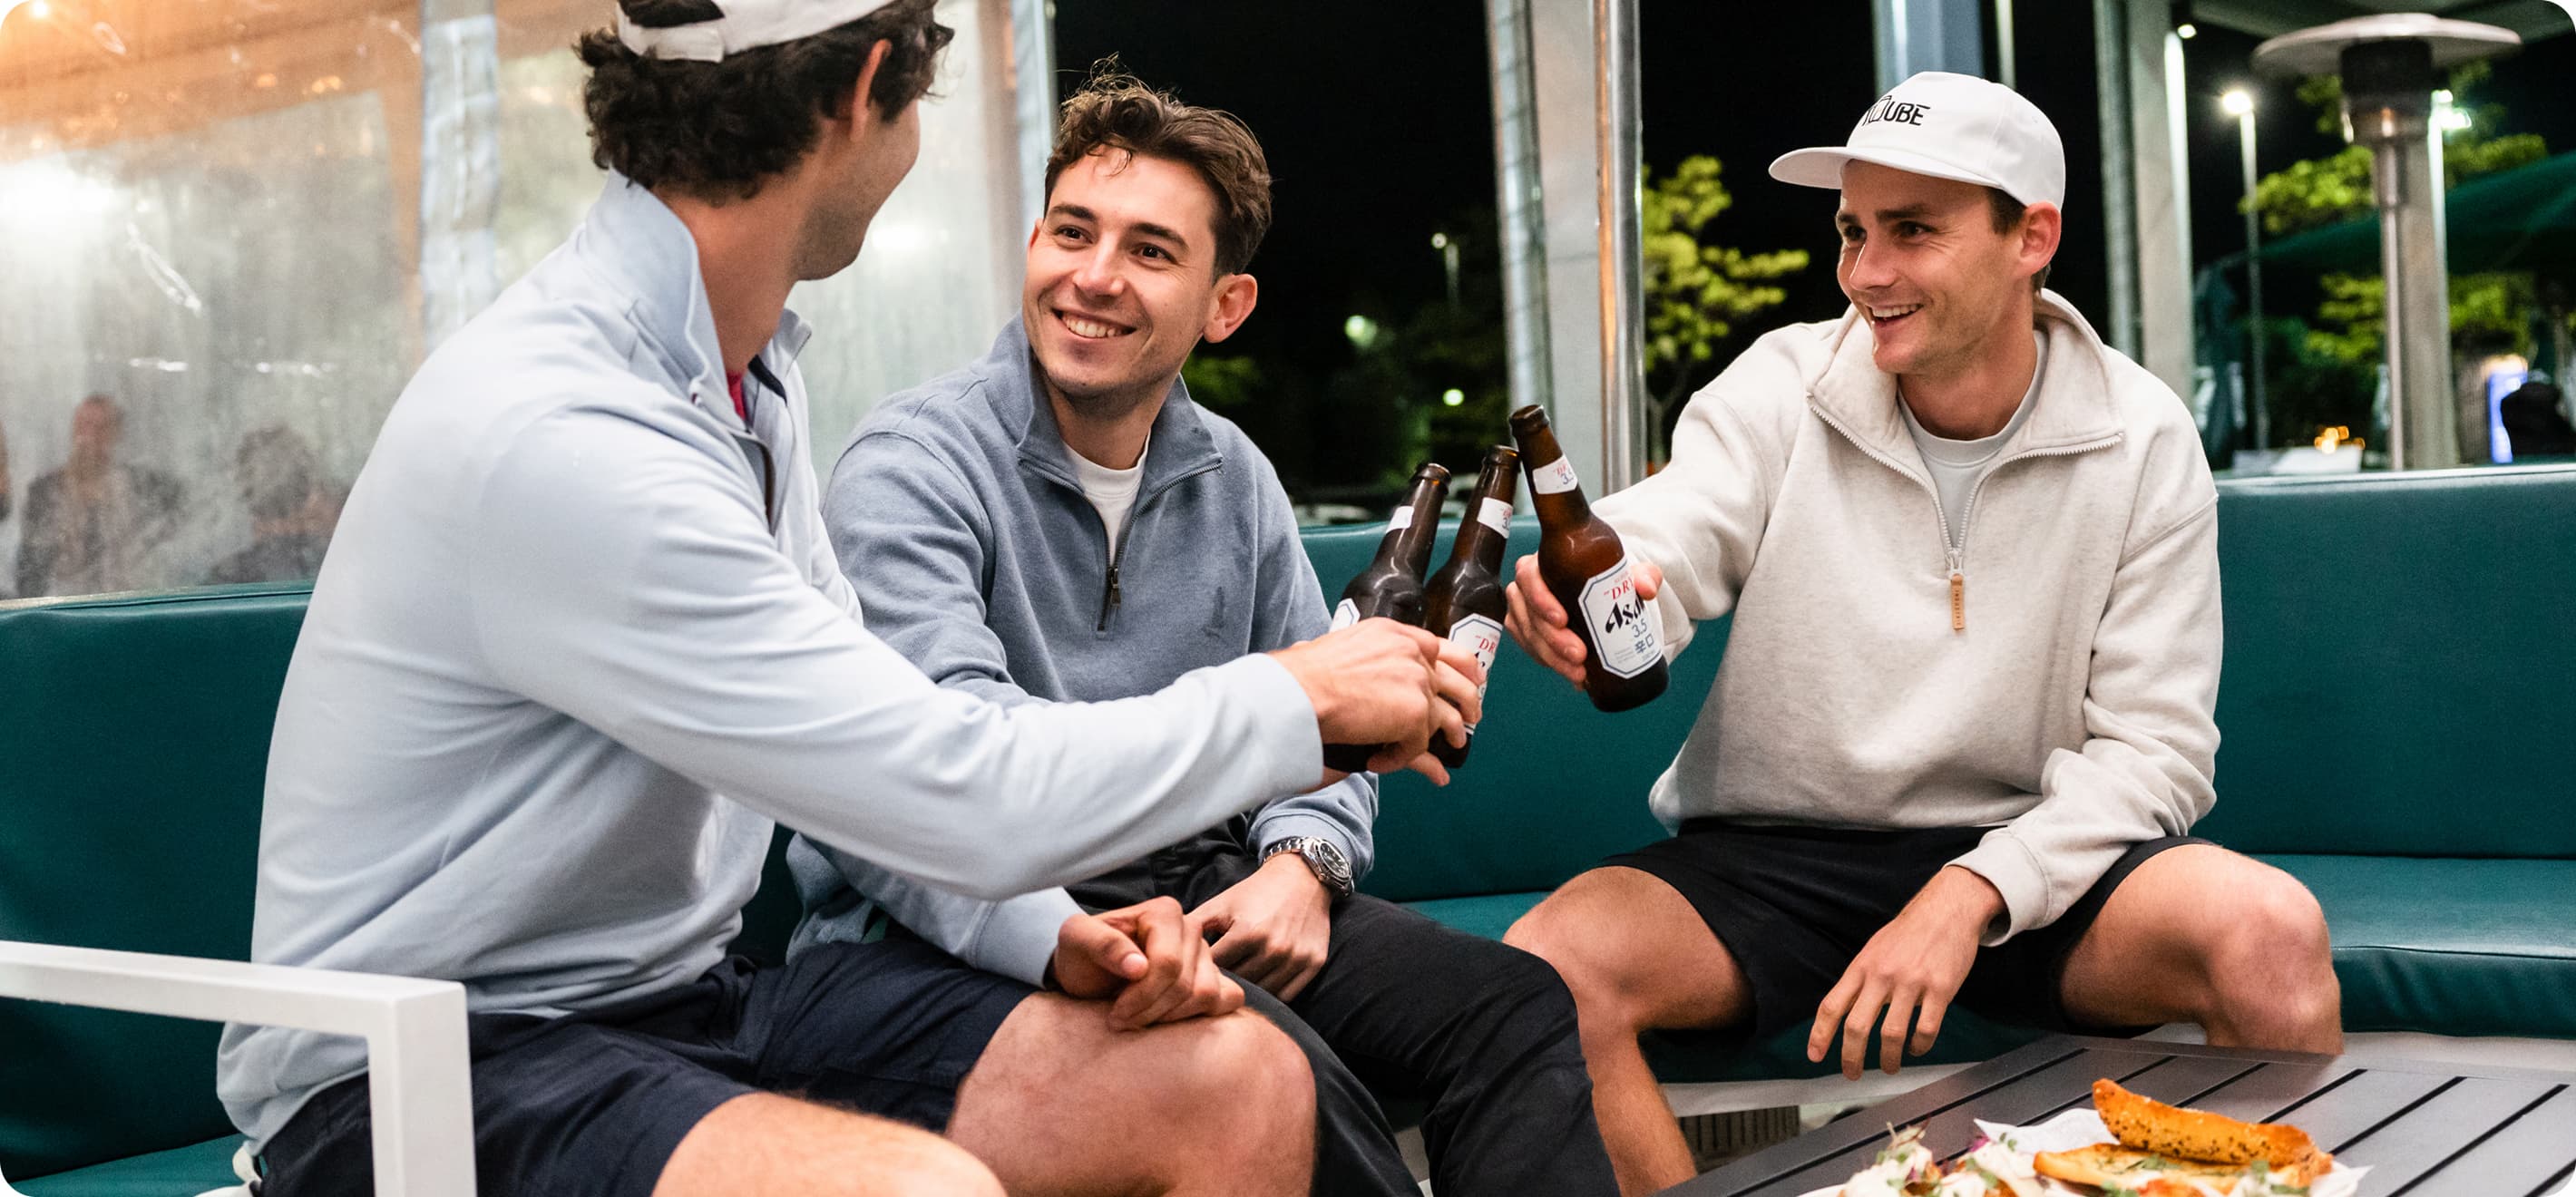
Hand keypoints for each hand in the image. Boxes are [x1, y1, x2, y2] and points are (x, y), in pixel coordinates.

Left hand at [1050, 896, 1243, 1029]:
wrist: (1088, 971)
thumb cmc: (1082, 955)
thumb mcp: (1076, 941)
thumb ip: (1102, 945)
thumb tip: (1138, 966)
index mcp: (1164, 912)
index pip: (1168, 964)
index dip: (1141, 996)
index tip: (1114, 1014)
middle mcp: (1191, 928)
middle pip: (1186, 984)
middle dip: (1151, 1010)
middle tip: (1121, 1020)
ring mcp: (1207, 954)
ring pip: (1207, 996)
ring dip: (1170, 1017)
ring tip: (1139, 1017)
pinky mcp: (1215, 977)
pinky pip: (1229, 999)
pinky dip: (1203, 1015)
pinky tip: (1170, 1017)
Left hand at [1190, 852, 1335, 1000]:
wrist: (1303, 878)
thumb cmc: (1256, 892)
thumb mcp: (1222, 903)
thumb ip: (1194, 925)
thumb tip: (1163, 947)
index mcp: (1247, 932)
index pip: (1216, 969)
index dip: (1203, 974)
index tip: (1195, 977)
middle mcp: (1274, 948)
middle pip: (1239, 984)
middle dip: (1224, 986)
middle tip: (1212, 988)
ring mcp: (1296, 958)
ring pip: (1263, 994)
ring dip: (1248, 994)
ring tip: (1234, 990)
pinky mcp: (1313, 965)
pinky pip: (1287, 996)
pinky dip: (1272, 996)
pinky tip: (1259, 989)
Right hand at [1270, 617, 1482, 784]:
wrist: (1299, 693)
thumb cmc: (1302, 675)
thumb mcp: (1338, 647)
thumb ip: (1361, 654)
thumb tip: (1345, 664)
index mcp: (1395, 634)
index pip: (1441, 647)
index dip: (1460, 666)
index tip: (1471, 678)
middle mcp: (1412, 654)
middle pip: (1457, 679)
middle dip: (1469, 700)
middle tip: (1472, 716)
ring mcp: (1418, 684)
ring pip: (1447, 717)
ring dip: (1451, 735)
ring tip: (1451, 749)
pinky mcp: (1416, 716)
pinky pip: (1417, 746)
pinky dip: (1401, 759)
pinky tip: (1383, 762)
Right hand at [1505, 556, 1662, 687]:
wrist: (1600, 597)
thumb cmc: (1606, 579)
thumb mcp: (1627, 573)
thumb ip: (1643, 575)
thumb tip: (1646, 589)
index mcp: (1544, 563)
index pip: (1529, 576)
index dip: (1540, 599)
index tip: (1563, 619)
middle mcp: (1529, 586)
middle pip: (1530, 613)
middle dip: (1553, 639)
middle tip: (1579, 654)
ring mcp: (1524, 610)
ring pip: (1529, 636)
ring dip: (1552, 657)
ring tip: (1579, 671)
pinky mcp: (1526, 632)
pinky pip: (1530, 649)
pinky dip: (1550, 663)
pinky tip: (1572, 674)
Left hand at [1808, 866, 2001, 1079]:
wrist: (1946, 910)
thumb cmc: (1908, 932)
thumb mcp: (1873, 950)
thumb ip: (1860, 979)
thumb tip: (1845, 1009)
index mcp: (1861, 967)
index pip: (1831, 1006)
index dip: (1819, 1035)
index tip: (1815, 1056)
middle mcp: (1882, 976)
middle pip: (1857, 1027)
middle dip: (1851, 1058)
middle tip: (1852, 1073)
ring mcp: (1911, 983)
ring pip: (1891, 1034)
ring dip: (1887, 1059)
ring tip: (1888, 1067)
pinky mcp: (1940, 990)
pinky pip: (1926, 1029)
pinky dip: (1919, 1046)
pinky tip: (1916, 1048)